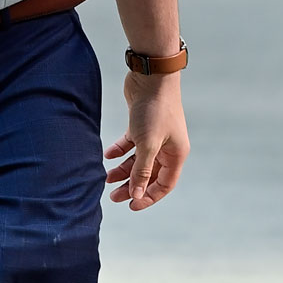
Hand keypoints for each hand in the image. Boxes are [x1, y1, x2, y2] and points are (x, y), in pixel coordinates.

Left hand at [104, 74, 188, 211]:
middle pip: (149, 174)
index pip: (164, 184)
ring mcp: (155, 136)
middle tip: (113, 196)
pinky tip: (107, 155)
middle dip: (132, 186)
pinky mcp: (141, 125)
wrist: (151, 77)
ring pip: (138, 160)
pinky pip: (130, 144)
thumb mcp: (148, 144)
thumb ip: (141, 170)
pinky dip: (119, 150)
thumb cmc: (155, 109)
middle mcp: (167, 147)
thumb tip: (136, 194)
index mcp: (176, 154)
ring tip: (105, 178)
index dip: (148, 197)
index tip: (131, 205)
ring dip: (123, 170)